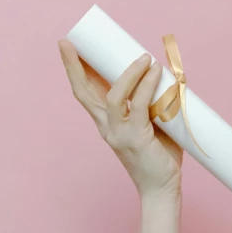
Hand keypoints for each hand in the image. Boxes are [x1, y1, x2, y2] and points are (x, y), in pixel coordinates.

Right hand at [58, 40, 182, 200]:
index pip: (84, 92)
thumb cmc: (159, 154)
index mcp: (105, 122)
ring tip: (144, 57)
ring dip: (128, 72)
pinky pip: (138, 106)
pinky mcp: (135, 138)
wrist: (162, 189)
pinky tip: (155, 72)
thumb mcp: (151, 121)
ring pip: (113, 96)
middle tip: (66, 43)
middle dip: (73, 66)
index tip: (68, 47)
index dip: (74, 69)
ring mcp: (118, 133)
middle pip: (83, 92)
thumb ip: (153, 99)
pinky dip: (146, 85)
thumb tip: (165, 70)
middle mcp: (106, 126)